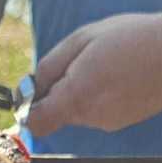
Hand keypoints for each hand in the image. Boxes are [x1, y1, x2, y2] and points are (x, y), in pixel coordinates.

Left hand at [27, 11, 161, 136]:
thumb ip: (49, 68)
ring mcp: (108, 122)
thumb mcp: (81, 40)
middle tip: (82, 64)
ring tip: (107, 67)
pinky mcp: (122, 122)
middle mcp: (90, 117)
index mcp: (75, 97)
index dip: (29, 109)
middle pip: (57, 114)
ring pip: (78, 112)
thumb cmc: (132, 38)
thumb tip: (30, 90)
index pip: (36, 124)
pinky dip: (101, 97)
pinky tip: (119, 77)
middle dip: (60, 92)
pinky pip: (98, 112)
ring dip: (82, 93)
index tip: (35, 92)